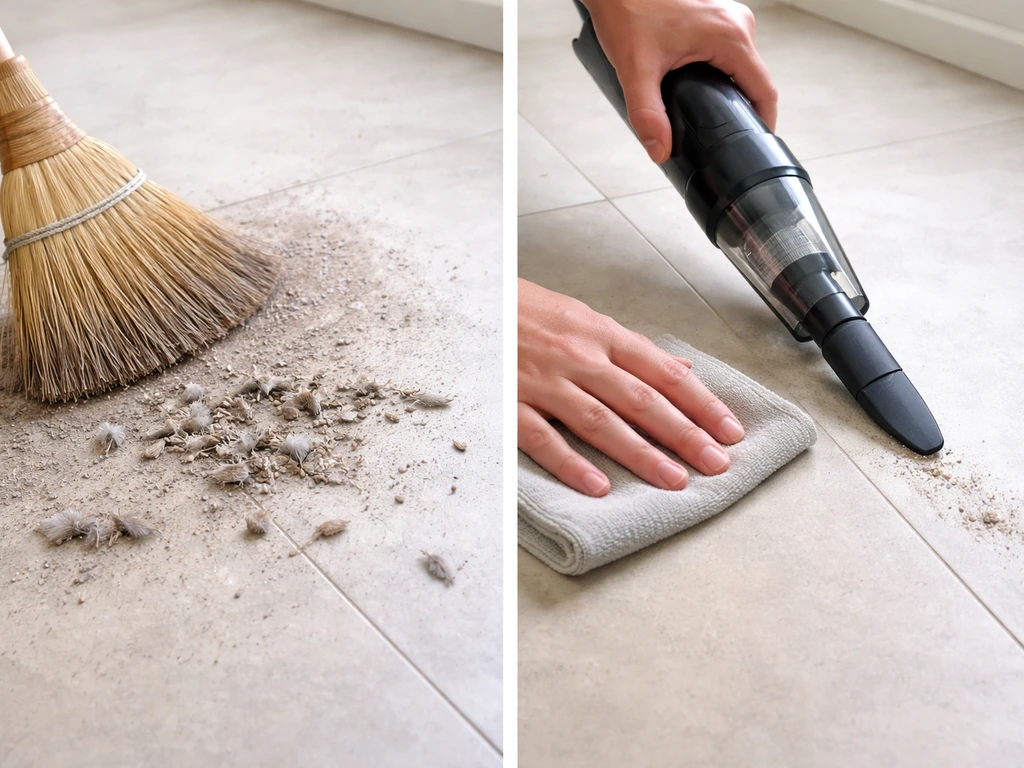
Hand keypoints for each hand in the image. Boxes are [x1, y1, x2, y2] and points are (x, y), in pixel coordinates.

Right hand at [518, 279, 744, 496]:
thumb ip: (632, 349)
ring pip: (600, 421)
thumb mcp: (584, 318)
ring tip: (674, 480)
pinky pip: (544, 437)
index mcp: (602, 335)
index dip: (700, 402)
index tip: (729, 430)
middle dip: (683, 433)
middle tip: (716, 463)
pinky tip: (597, 487)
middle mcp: (580, 357)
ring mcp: (545, 382)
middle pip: (641, 399)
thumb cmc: (529, 311)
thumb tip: (681, 369)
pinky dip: (570, 463)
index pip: (663, 372)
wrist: (472, 300)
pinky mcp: (512, 402)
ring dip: (640, 453)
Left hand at [583, 0, 776, 161]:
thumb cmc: (627, 14)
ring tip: (714, 119)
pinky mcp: (719, 19)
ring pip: (744, 68)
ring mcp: (730, 19)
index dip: (763, 122)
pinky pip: (732, 55)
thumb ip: (647, 114)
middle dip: (743, 111)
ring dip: (733, 93)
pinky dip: (724, 76)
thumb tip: (660, 150)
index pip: (764, 90)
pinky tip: (706, 92)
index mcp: (730, 36)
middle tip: (724, 139)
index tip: (754, 145)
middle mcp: (737, 24)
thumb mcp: (635, 71)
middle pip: (755, 81)